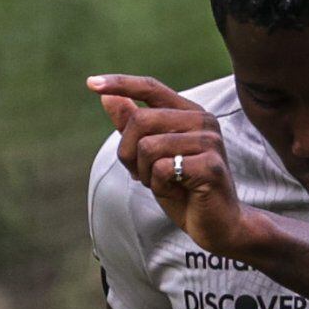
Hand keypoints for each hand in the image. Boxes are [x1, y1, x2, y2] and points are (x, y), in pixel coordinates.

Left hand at [91, 75, 254, 252]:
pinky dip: (158, 186)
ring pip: (148, 146)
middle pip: (141, 120)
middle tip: (139, 174)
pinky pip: (161, 169)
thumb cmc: (184, 190)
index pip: (151, 87)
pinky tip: (177, 192)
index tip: (90, 83)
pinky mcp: (210, 166)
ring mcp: (209, 141)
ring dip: (144, 173)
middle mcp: (202, 120)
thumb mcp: (151, 156)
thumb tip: (106, 98)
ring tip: (163, 184)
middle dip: (128, 152)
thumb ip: (132, 126)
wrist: (218, 225)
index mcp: (189, 112)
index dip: (120, 84)